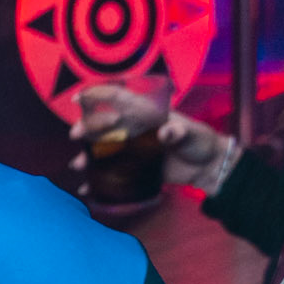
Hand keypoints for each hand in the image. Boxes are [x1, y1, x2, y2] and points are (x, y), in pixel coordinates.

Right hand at [69, 86, 227, 191]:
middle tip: (75, 135)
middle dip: (87, 128)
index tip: (79, 99)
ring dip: (89, 155)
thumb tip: (166, 132)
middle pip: (106, 124)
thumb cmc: (200, 142)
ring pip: (106, 148)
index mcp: (147, 114)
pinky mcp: (136, 167)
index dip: (99, 96)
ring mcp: (134, 149)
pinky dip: (100, 180)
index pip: (120, 99)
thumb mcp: (191, 134)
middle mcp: (136, 129)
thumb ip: (178, 132)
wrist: (207, 168)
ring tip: (78, 164)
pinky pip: (114, 171)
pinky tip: (87, 187)